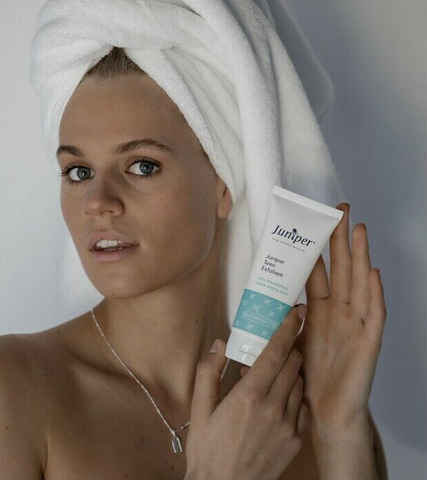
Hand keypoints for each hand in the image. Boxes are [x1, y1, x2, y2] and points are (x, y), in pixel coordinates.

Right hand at [185, 307, 308, 479]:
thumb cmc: (209, 451)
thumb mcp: (199, 409)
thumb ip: (208, 372)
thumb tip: (219, 345)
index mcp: (249, 396)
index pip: (276, 352)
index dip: (288, 328)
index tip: (296, 313)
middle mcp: (273, 408)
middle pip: (293, 363)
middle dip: (290, 346)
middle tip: (280, 340)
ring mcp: (288, 426)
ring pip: (300, 383)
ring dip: (292, 369)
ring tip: (274, 371)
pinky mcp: (296, 441)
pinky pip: (303, 406)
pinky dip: (295, 394)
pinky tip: (280, 396)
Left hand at [294, 203, 386, 431]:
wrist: (322, 410)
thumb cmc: (306, 376)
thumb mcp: (288, 339)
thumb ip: (281, 317)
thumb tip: (259, 297)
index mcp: (318, 309)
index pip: (318, 270)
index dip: (316, 246)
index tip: (313, 221)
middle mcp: (338, 311)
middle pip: (341, 268)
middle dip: (340, 239)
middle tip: (340, 210)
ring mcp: (355, 323)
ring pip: (359, 283)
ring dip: (360, 257)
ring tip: (358, 230)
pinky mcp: (368, 342)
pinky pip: (374, 314)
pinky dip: (374, 293)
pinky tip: (373, 273)